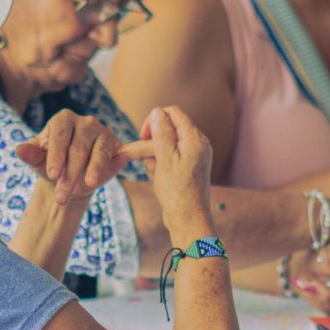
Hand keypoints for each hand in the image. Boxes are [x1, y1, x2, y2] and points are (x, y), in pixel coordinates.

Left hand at [16, 109, 150, 204]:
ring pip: (100, 153)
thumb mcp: (37, 161)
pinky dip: (130, 153)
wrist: (68, 177)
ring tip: (89, 186)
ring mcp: (104, 133)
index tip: (53, 175)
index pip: (60, 136)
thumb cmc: (51, 164)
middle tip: (62, 197)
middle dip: (71, 174)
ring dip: (94, 172)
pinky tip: (136, 155)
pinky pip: (124, 152)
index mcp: (63, 119)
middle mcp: (86, 122)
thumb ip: (30, 154)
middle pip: (79, 148)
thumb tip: (20, 150)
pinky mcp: (117, 147)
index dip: (57, 156)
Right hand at [138, 106, 213, 239]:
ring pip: (165, 145)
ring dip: (152, 155)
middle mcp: (197, 144)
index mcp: (195, 139)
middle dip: (150, 142)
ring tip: (151, 171)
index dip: (154, 120)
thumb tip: (158, 111)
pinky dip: (158, 163)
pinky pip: (169, 157)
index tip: (142, 136)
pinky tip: (155, 175)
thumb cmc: (177, 192)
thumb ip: (162, 133)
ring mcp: (193, 155)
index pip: (172, 113)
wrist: (188, 219)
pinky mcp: (188, 166)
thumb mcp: (165, 159)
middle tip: (132, 154)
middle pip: (167, 130)